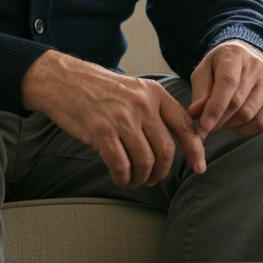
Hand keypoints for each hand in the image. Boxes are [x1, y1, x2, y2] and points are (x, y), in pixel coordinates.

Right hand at [21, 51, 205, 188]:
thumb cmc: (99, 90)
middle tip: (152, 179)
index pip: (184, 125)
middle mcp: (143, 105)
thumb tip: (170, 142)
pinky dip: (123, 178)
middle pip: (166, 150)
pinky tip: (120, 179)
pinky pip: (121, 165)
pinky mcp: (102, 132)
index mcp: (155, 93)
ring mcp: (122, 119)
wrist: (64, 81)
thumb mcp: (134, 90)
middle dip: (161, 172)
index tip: (198, 167)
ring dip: (141, 178)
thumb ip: (153, 111)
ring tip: (134, 181)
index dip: (195, 150)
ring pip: (145, 162)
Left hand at [187, 41, 262, 136]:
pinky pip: (262, 122)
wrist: (245, 59)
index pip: (227, 83)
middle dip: (218, 120)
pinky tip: (235, 124)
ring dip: (230, 125)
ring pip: (248, 115)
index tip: (204, 125)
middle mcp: (256, 65)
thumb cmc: (219, 68)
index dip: (215, 107)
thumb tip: (195, 113)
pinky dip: (245, 130)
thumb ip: (199, 92)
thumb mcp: (203, 73)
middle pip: (237, 103)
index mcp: (234, 54)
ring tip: (220, 121)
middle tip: (206, 126)